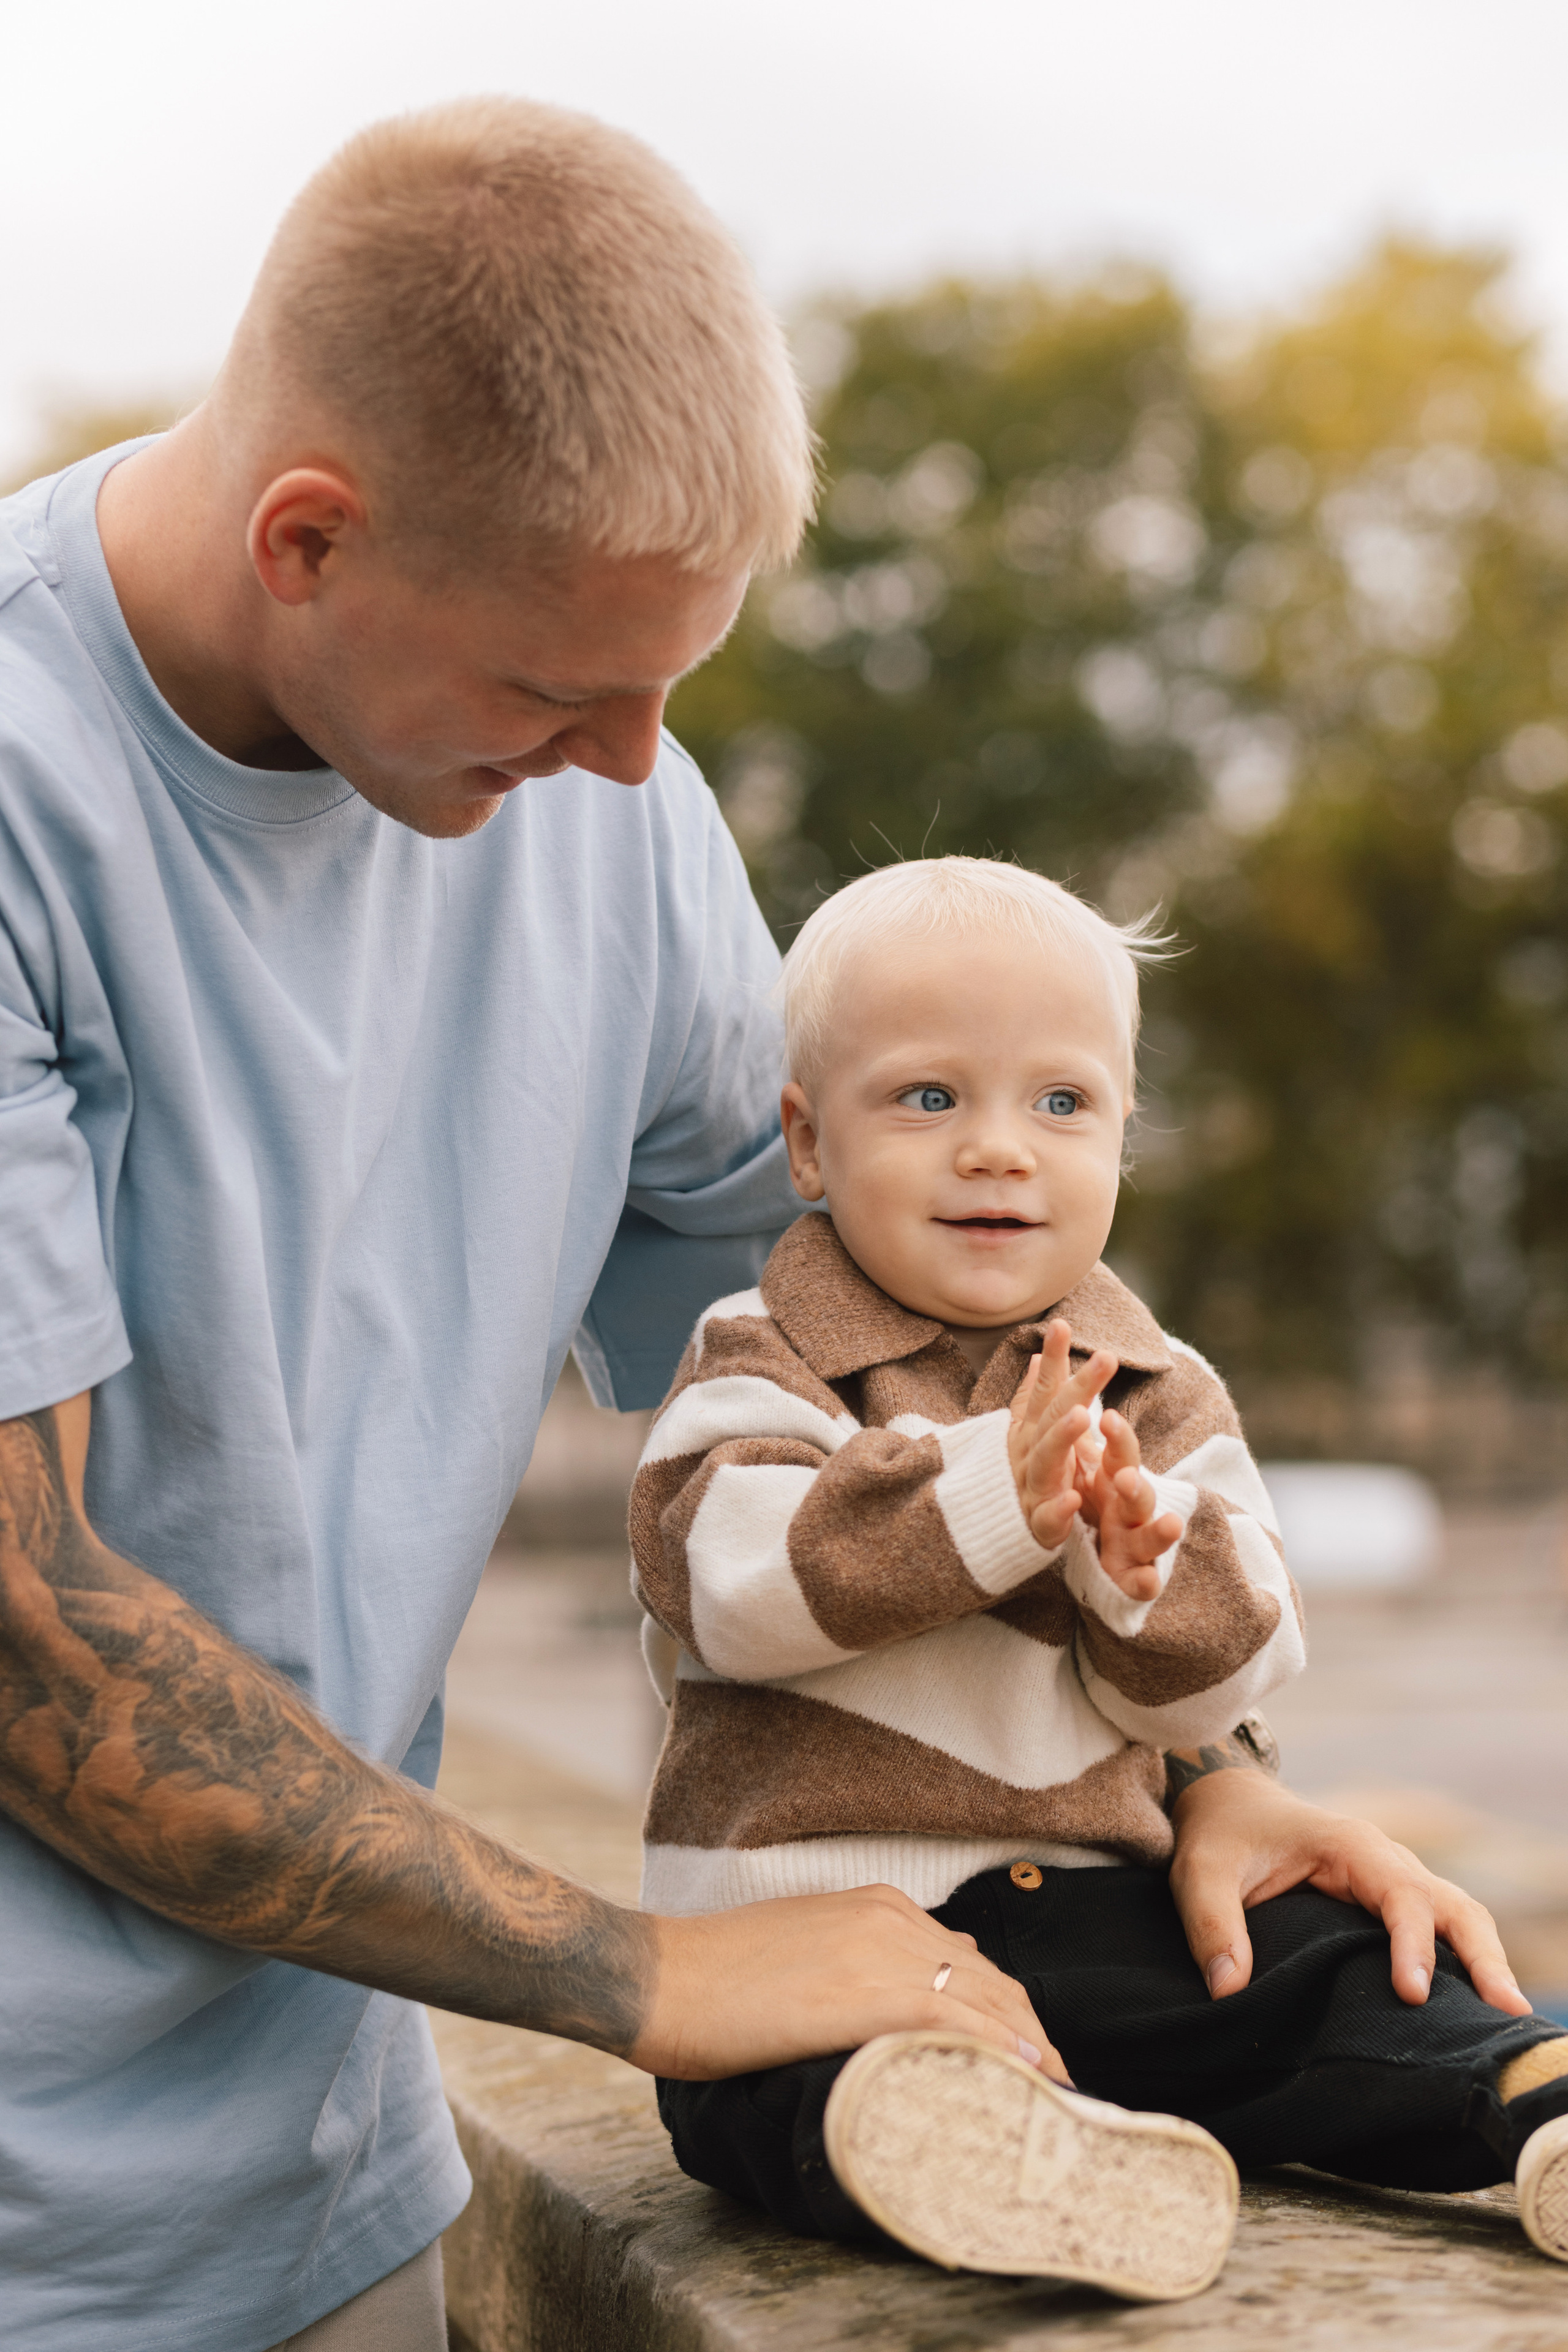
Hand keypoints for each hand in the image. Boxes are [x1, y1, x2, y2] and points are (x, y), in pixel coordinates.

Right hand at [631, 1883, 1069, 2082]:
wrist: (656, 1975)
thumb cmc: (715, 1976)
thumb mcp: (805, 1951)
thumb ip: (863, 1967)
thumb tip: (921, 2006)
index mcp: (878, 1907)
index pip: (975, 1968)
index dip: (1014, 2019)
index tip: (1036, 2065)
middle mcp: (892, 1920)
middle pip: (995, 1985)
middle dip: (1036, 2041)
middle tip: (1062, 2096)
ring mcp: (880, 1953)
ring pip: (987, 2004)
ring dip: (1031, 2054)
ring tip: (1058, 2103)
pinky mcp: (862, 1993)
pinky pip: (954, 2023)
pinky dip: (1000, 2053)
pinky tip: (1027, 2083)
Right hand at [1008, 1321, 1115, 1551]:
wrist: (987, 1540)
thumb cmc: (1018, 1480)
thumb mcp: (1027, 1435)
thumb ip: (1032, 1397)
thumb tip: (1039, 1356)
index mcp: (1030, 1433)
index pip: (1044, 1391)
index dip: (1054, 1358)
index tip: (1062, 1322)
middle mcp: (1028, 1455)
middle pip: (1052, 1417)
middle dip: (1078, 1387)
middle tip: (1106, 1358)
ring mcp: (1029, 1489)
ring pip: (1045, 1461)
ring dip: (1061, 1436)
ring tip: (1083, 1413)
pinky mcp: (1035, 1528)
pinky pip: (1045, 1520)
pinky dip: (1056, 1511)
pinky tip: (1071, 1500)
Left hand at [1076, 1410, 1181, 1602]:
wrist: (1111, 1556)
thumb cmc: (1103, 1502)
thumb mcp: (1092, 1467)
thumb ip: (1084, 1432)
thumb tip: (1063, 1381)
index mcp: (1116, 1479)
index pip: (1119, 1454)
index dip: (1116, 1438)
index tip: (1107, 1417)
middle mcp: (1131, 1510)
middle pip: (1139, 1493)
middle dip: (1135, 1484)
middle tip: (1125, 1475)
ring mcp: (1135, 1544)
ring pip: (1150, 1536)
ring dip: (1160, 1530)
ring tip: (1172, 1525)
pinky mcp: (1132, 1578)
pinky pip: (1142, 1583)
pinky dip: (1147, 1583)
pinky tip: (1150, 1583)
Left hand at [1166, 1762, 1529, 2013]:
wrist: (1227, 1805)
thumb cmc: (1218, 1837)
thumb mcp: (1199, 1872)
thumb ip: (1211, 1925)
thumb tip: (1229, 1991)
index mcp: (1348, 1845)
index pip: (1398, 1894)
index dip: (1411, 1943)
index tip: (1413, 1994)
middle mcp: (1384, 1859)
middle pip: (1452, 1905)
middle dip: (1481, 1955)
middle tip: (1505, 2012)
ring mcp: (1393, 1879)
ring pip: (1458, 1915)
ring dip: (1484, 1961)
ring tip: (1507, 2018)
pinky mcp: (1390, 1901)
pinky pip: (1440, 1928)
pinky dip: (1465, 1961)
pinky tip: (1475, 2009)